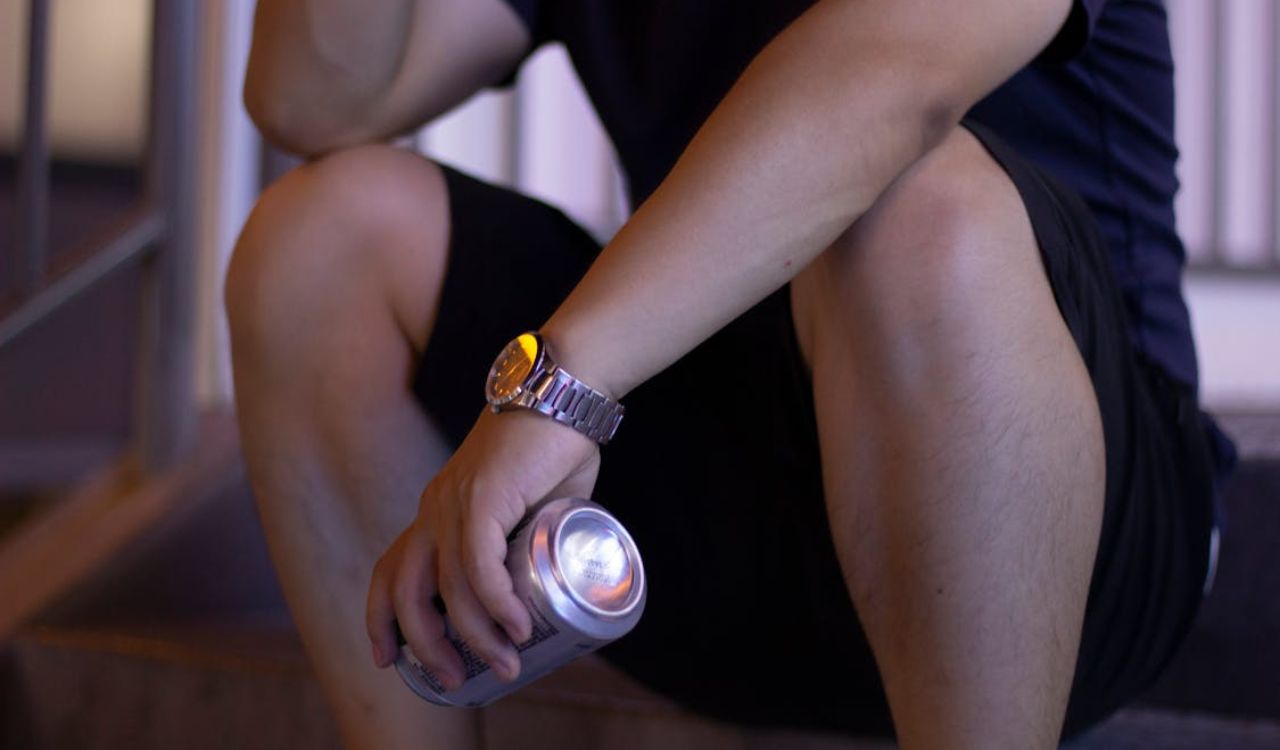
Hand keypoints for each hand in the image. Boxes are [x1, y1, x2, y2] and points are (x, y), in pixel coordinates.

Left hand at [365, 408, 599, 687]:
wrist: (565, 394)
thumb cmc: (554, 448)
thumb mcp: (531, 507)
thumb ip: (528, 542)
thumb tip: (547, 590)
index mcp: (438, 510)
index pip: (390, 570)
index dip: (381, 619)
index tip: (389, 659)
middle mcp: (435, 508)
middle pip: (405, 591)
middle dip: (424, 645)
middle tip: (456, 680)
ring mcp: (455, 502)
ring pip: (448, 587)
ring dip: (477, 635)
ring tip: (508, 662)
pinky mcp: (484, 496)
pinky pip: (478, 565)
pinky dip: (496, 603)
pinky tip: (515, 626)